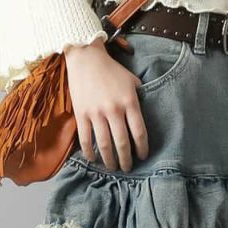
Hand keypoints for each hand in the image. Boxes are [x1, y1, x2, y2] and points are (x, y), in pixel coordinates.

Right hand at [63, 40, 148, 170]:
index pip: (139, 132)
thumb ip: (139, 97)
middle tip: (128, 168)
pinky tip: (93, 158)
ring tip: (113, 167)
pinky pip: (85, 138)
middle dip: (126, 159)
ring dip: (109, 159)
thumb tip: (145, 113)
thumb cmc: (111, 70)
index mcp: (129, 102)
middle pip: (122, 142)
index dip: (142, 148)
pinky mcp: (81, 114)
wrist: (86, 59)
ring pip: (104, 144)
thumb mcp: (132, 81)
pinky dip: (89, 151)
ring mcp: (96, 113)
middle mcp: (114, 110)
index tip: (143, 156)